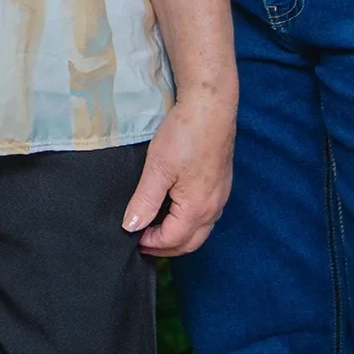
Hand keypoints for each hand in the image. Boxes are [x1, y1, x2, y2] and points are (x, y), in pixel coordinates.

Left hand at [122, 87, 235, 257]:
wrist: (211, 107)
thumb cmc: (184, 136)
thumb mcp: (157, 168)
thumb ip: (145, 201)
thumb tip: (131, 227)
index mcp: (197, 209)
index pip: (173, 240)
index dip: (151, 243)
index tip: (131, 239)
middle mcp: (214, 208)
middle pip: (190, 242)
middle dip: (166, 246)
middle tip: (142, 242)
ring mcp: (220, 196)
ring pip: (200, 230)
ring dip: (178, 235)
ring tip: (155, 229)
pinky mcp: (221, 184)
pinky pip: (206, 215)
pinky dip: (189, 222)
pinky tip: (175, 211)